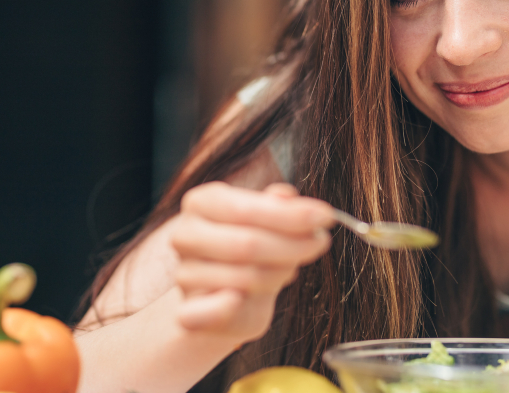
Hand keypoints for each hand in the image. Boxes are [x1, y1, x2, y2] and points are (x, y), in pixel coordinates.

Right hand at [170, 182, 332, 343]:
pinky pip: (209, 312)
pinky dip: (229, 307)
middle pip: (247, 244)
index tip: (326, 217)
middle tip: (321, 242)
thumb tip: (287, 195)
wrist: (228, 301)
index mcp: (202, 202)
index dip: (290, 215)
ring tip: (290, 268)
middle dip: (292, 245)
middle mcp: (186, 235)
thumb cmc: (251, 252)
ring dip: (279, 274)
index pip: (246, 208)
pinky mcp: (187, 312)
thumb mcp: (266, 222)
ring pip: (245, 278)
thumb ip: (276, 207)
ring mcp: (183, 274)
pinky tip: (241, 300)